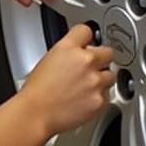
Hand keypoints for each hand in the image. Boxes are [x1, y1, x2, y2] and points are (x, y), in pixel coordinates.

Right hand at [18, 24, 115, 138]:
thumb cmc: (36, 92)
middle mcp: (85, 61)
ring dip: (101, 79)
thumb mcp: (48, 61)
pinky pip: (107, 95)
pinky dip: (98, 97)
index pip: (86, 31)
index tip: (87, 43)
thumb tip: (76, 54)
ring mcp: (95, 81)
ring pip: (110, 75)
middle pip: (107, 51)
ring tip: (85, 87)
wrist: (35, 114)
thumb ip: (67, 54)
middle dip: (100, 59)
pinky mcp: (101, 99)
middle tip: (90, 68)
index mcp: (68, 48)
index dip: (86, 38)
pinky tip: (83, 99)